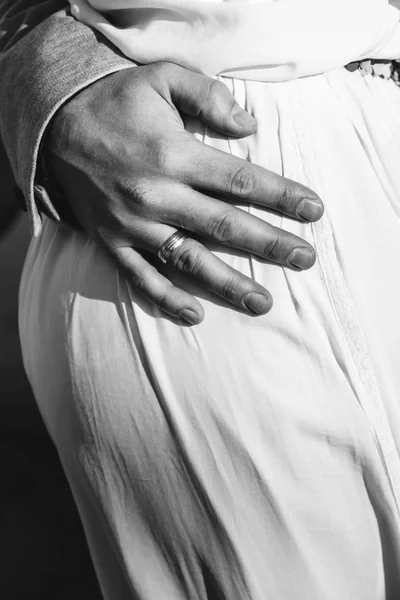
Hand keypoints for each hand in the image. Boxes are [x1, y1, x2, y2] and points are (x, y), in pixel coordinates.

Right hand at [44, 62, 322, 324]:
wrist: (53, 125)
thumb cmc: (114, 100)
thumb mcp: (161, 77)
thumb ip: (208, 96)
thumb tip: (248, 125)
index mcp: (174, 153)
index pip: (241, 181)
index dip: (282, 196)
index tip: (313, 210)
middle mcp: (157, 194)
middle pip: (225, 225)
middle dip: (269, 244)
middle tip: (304, 260)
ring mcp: (133, 223)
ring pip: (189, 259)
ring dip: (228, 283)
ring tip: (263, 302)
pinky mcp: (112, 240)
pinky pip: (141, 276)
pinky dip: (167, 298)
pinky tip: (195, 314)